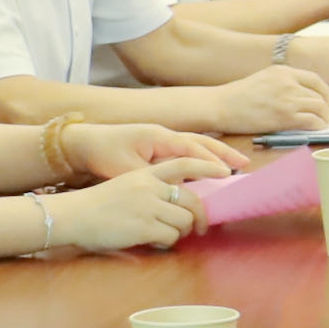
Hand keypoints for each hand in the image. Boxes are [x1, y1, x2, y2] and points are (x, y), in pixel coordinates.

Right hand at [55, 159, 209, 251]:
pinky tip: (151, 241)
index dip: (208, 167)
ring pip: (183, 221)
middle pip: (192, 200)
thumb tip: (180, 204)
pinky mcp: (143, 227)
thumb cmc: (97, 205)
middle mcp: (149, 187)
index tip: (225, 172)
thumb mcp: (126, 185)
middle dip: (199, 217)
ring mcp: (147, 207)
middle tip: (199, 229)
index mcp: (145, 174)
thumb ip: (152, 189)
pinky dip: (165, 242)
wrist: (71, 216)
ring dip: (179, 232)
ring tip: (164, 235)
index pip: (184, 164)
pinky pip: (170, 237)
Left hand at [65, 121, 249, 179]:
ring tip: (236, 164)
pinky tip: (212, 166)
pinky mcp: (157, 146)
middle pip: (201, 142)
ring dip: (217, 154)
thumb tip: (175, 192)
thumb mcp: (127, 170)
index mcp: (159, 138)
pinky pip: (187, 149)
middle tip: (244, 165)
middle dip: (223, 154)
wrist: (83, 143)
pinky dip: (203, 156)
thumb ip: (153, 179)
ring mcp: (162, 139)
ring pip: (196, 144)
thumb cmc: (103, 154)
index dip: (210, 161)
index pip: (191, 149)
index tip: (227, 174)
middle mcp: (164, 135)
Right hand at [207, 65, 328, 133]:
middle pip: (320, 95)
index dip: (325, 92)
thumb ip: (284, 84)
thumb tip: (305, 96)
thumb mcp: (264, 79)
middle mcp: (288, 82)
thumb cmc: (238, 97)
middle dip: (326, 107)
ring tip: (321, 124)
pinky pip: (313, 121)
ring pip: (320, 108)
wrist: (221, 106)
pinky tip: (315, 130)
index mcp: (283, 71)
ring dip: (324, 118)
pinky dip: (318, 127)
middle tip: (326, 116)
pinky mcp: (286, 116)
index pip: (316, 80)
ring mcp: (288, 98)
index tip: (326, 101)